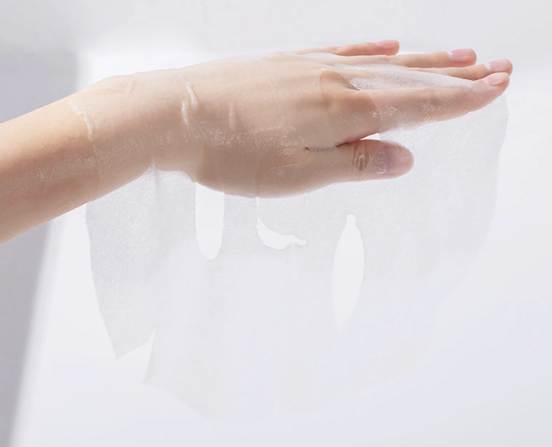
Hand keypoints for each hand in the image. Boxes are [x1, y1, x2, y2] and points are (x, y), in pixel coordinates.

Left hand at [78, 41, 511, 196]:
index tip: (497, 90)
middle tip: (495, 69)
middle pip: (408, 78)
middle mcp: (334, 82)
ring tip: (458, 56)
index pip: (418, 105)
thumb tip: (406, 157)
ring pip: (381, 62)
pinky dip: (371, 51)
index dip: (460, 101)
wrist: (174, 115)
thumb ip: (356, 163)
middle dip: (455, 77)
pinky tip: (386, 46)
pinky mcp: (287, 65)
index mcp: (344, 112)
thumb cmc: (231, 154)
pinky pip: (341, 53)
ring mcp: (310, 68)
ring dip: (423, 61)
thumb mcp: (298, 174)